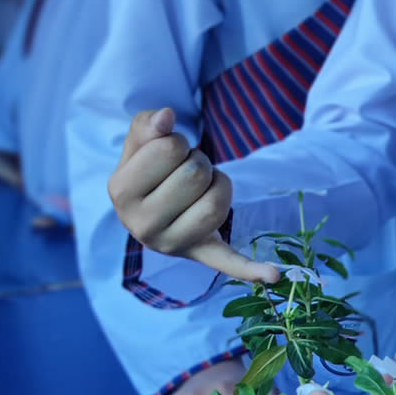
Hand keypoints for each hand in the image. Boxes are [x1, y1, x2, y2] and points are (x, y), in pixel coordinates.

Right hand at [108, 108, 277, 283]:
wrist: (149, 204)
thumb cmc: (147, 166)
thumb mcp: (138, 141)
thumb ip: (148, 123)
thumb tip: (166, 118)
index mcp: (121, 192)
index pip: (169, 149)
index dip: (176, 142)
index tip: (167, 154)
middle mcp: (141, 226)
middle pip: (196, 174)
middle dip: (198, 161)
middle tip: (184, 172)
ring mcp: (172, 244)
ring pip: (218, 201)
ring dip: (218, 182)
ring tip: (200, 187)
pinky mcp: (201, 253)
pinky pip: (227, 263)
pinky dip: (251, 270)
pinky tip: (273, 276)